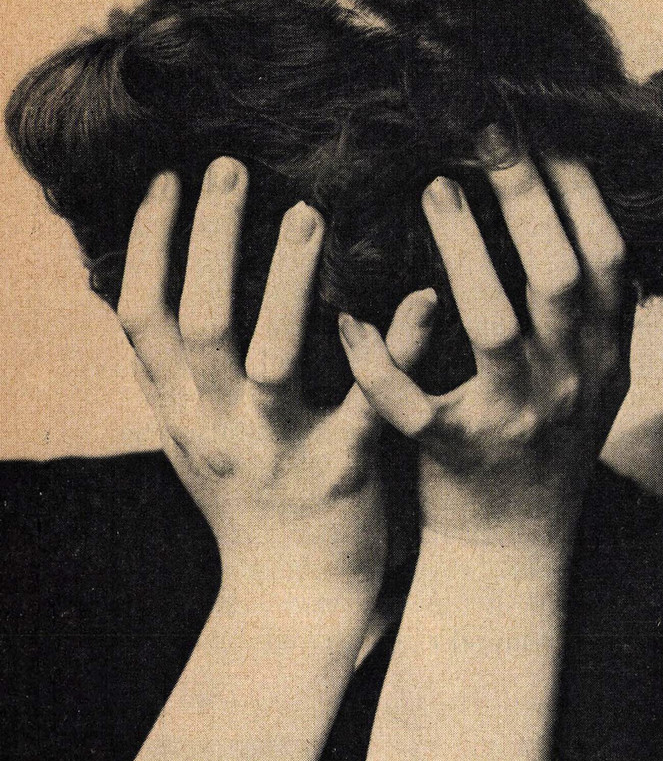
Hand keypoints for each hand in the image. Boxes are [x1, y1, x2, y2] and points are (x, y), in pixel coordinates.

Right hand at [117, 157, 434, 584]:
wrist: (287, 597)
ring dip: (288, 283)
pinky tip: (423, 296)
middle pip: (201, 321)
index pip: (142, 313)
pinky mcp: (342, 472)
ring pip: (272, 357)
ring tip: (311, 213)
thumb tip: (141, 281)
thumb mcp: (188, 430)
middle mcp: (216, 425)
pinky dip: (395, 351)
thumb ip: (168, 366)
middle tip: (234, 164)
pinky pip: (370, 405)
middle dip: (213, 239)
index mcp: (178, 407)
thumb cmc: (241, 494)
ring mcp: (277, 450)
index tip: (169, 175)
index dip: (149, 242)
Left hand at [339, 146, 633, 545]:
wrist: (514, 546)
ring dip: (463, 251)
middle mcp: (570, 380)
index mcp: (603, 354)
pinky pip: (413, 404)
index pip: (607, 259)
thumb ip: (587, 306)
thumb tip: (563, 195)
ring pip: (493, 325)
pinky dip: (378, 360)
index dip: (581, 191)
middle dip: (525, 198)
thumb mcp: (587, 373)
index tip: (546, 129)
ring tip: (432, 185)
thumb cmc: (542, 437)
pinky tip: (346, 318)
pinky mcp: (457, 452)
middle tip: (486, 131)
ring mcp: (516, 418)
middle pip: (557, 276)